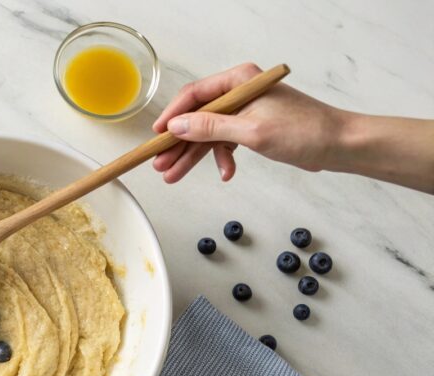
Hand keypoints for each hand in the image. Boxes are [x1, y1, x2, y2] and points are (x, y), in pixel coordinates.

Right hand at [151, 62, 345, 182]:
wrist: (339, 145)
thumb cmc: (305, 131)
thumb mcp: (251, 131)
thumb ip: (211, 127)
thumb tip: (177, 126)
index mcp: (240, 80)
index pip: (195, 95)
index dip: (173, 116)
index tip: (156, 136)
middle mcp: (240, 92)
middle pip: (198, 117)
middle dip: (179, 142)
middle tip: (160, 163)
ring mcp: (245, 110)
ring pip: (208, 133)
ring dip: (193, 155)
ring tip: (174, 175)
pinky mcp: (252, 127)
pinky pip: (225, 142)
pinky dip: (222, 158)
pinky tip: (225, 173)